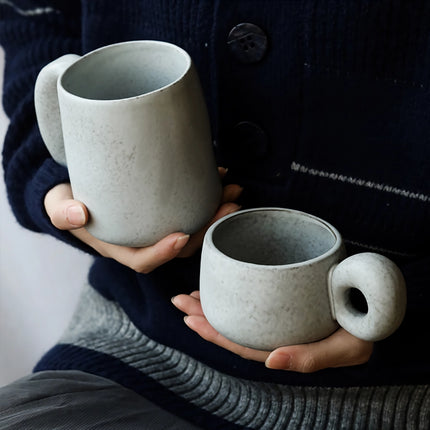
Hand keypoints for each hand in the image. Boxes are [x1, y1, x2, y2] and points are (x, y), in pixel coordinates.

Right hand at [44, 169, 241, 272]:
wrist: (79, 192)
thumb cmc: (69, 203)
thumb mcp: (59, 206)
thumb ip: (63, 212)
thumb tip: (77, 214)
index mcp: (122, 249)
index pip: (145, 261)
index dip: (164, 253)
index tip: (181, 235)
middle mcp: (146, 242)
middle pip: (182, 246)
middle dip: (208, 230)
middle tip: (229, 204)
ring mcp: (159, 228)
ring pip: (195, 229)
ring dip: (218, 212)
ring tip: (234, 188)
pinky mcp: (167, 211)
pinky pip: (193, 210)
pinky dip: (208, 194)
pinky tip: (220, 174)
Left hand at [172, 291, 373, 372]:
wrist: (375, 305)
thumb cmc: (362, 330)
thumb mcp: (345, 348)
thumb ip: (310, 358)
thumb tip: (270, 361)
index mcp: (285, 346)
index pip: (242, 344)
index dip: (215, 333)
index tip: (191, 319)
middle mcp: (277, 331)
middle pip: (234, 326)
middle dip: (204, 315)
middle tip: (179, 301)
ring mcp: (279, 314)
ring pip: (241, 311)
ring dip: (215, 302)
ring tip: (192, 294)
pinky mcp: (285, 296)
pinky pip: (254, 296)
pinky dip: (236, 290)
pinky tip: (223, 283)